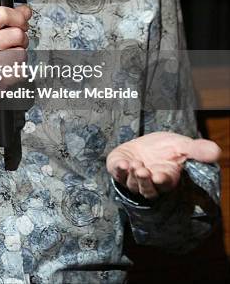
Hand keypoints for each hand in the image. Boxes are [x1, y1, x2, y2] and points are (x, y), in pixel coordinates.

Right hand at [0, 5, 31, 126]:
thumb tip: (24, 12)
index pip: (3, 13)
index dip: (18, 16)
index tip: (23, 19)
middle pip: (17, 33)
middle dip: (21, 38)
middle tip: (13, 43)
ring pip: (22, 51)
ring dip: (19, 55)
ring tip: (5, 59)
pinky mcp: (0, 78)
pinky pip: (21, 68)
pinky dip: (17, 70)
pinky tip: (5, 71)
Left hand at [106, 131, 220, 199]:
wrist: (145, 143)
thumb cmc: (166, 148)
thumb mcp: (182, 145)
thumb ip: (197, 150)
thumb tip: (217, 152)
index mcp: (166, 179)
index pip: (164, 186)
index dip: (162, 182)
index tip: (160, 176)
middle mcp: (149, 182)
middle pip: (147, 190)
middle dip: (144, 182)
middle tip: (144, 171)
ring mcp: (132, 178)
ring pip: (132, 184)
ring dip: (132, 175)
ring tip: (134, 164)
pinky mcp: (118, 169)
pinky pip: (116, 173)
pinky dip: (118, 169)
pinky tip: (121, 163)